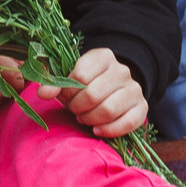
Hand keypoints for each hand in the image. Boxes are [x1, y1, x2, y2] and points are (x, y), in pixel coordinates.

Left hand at [27, 47, 147, 139]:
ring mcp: (134, 89)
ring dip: (90, 119)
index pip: (80, 76)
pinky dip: (109, 130)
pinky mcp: (142, 107)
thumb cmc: (85, 85)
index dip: (67, 91)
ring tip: (84, 118)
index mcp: (103, 56)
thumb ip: (54, 84)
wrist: (111, 90)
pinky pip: (127, 123)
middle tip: (74, 110)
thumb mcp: (68, 79)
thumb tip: (43, 93)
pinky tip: (97, 129)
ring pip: (108, 110)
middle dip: (77, 107)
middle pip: (93, 95)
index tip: (65, 96)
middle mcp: (122, 70)